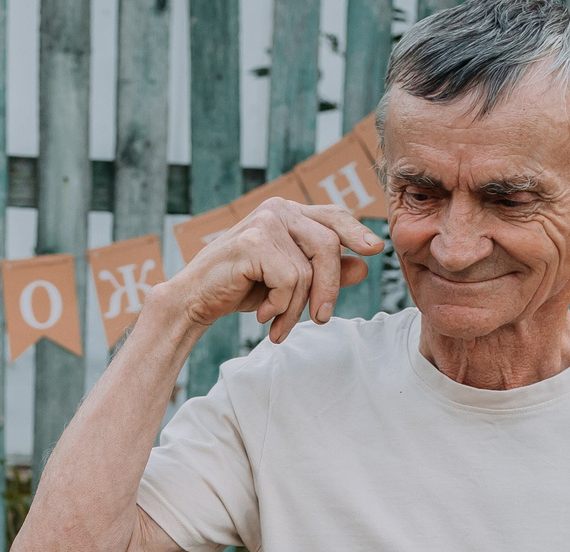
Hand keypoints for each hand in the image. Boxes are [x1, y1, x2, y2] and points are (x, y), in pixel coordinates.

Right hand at [166, 200, 384, 343]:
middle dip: (328, 290)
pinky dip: (279, 305)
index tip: (375, 249)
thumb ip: (322, 272)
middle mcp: (277, 210)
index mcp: (287, 213)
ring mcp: (265, 222)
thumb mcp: (286, 282)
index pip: (332, 216)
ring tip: (278, 324)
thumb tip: (362, 266)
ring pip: (307, 270)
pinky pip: (289, 280)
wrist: (194, 300)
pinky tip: (262, 314)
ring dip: (295, 308)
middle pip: (328, 246)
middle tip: (320, 320)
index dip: (355, 231)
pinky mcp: (253, 241)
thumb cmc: (239, 289)